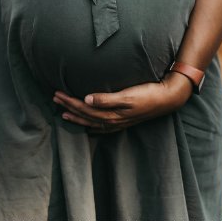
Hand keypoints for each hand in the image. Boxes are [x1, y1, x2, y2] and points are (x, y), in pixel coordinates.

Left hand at [53, 71, 193, 133]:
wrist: (167, 99)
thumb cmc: (147, 94)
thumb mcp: (127, 95)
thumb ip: (106, 99)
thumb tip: (86, 99)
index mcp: (111, 114)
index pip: (84, 108)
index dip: (69, 101)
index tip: (57, 94)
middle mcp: (113, 120)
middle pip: (85, 115)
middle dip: (68, 107)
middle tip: (54, 98)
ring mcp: (119, 122)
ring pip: (91, 122)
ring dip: (77, 116)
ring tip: (64, 112)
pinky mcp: (124, 121)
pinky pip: (102, 127)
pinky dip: (92, 126)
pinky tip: (88, 126)